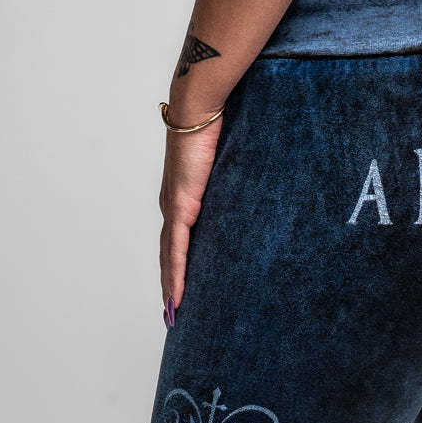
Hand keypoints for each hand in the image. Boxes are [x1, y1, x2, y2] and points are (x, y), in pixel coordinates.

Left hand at [159, 114, 223, 322]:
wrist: (200, 109)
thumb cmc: (215, 128)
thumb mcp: (227, 165)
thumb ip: (232, 184)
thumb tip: (252, 192)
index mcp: (182, 198)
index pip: (177, 241)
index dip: (176, 267)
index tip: (179, 289)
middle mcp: (172, 207)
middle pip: (168, 256)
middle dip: (169, 286)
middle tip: (173, 313)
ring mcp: (173, 208)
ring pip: (169, 258)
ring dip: (170, 287)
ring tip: (173, 314)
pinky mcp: (180, 207)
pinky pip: (177, 250)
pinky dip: (175, 275)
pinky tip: (175, 296)